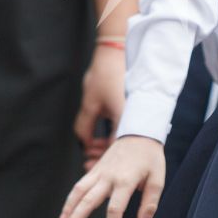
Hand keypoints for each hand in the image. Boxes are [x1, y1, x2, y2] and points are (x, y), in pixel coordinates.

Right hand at [59, 134, 165, 217]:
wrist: (140, 131)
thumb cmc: (151, 157)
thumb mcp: (158, 179)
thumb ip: (150, 204)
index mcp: (126, 181)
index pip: (115, 208)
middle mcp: (109, 177)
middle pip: (88, 200)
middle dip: (77, 217)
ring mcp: (100, 171)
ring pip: (79, 190)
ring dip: (69, 206)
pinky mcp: (96, 168)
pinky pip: (81, 183)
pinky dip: (72, 196)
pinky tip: (67, 208)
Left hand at [75, 44, 125, 162]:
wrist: (115, 54)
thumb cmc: (104, 76)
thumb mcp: (89, 104)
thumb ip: (84, 128)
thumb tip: (84, 145)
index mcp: (126, 118)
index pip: (115, 148)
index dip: (100, 160)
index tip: (87, 163)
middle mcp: (132, 119)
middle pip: (119, 148)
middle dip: (101, 156)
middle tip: (86, 160)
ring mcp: (131, 115)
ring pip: (119, 140)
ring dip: (104, 147)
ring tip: (89, 149)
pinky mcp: (128, 111)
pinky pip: (120, 131)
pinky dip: (108, 137)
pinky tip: (96, 141)